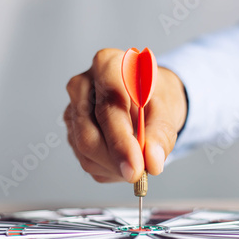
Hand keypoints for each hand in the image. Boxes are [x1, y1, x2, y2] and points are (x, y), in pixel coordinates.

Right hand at [64, 48, 186, 182]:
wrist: (146, 98)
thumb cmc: (154, 97)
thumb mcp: (167, 109)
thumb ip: (160, 135)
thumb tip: (152, 161)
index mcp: (106, 65)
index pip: (108, 108)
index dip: (121, 142)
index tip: (136, 167)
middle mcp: (81, 85)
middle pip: (88, 134)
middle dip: (116, 160)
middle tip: (139, 173)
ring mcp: (72, 109)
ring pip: (85, 151)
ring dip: (114, 166)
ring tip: (137, 158)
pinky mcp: (71, 130)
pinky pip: (86, 160)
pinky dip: (109, 167)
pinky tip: (123, 157)